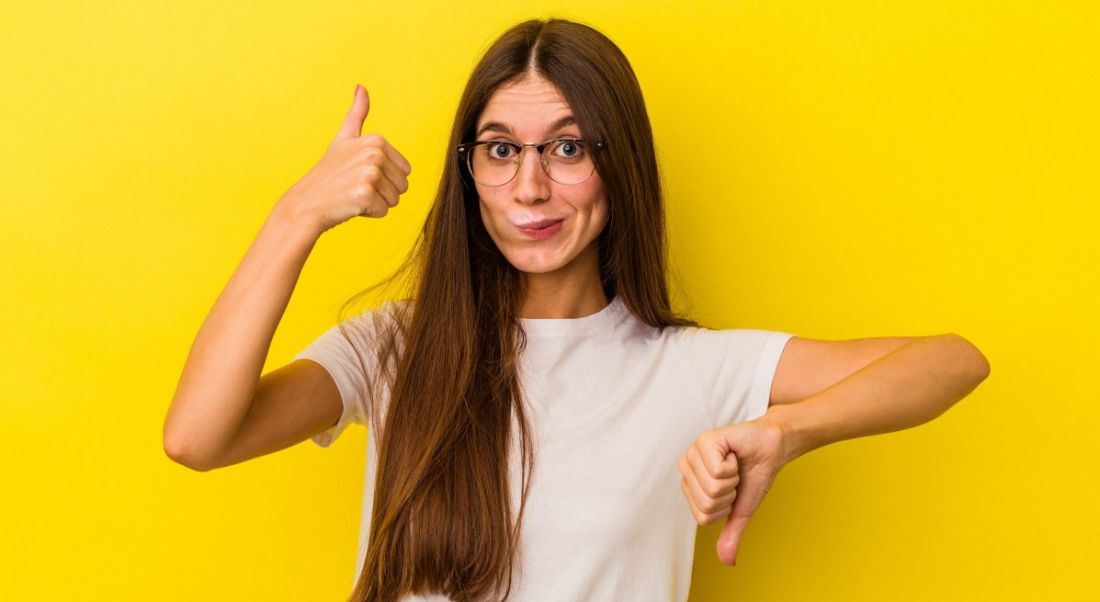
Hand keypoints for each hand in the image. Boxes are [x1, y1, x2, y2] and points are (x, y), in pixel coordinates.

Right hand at [277, 84, 412, 234]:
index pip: (405, 171)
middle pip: (403, 186)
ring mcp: (370, 173)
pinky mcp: (365, 193)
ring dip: (376, 202)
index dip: (385, 178)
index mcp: (376, 140)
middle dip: (383, 192)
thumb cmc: (328, 173)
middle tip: (355, 186)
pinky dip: (369, 213)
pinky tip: (350, 204)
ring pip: (394, 199)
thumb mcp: (344, 139)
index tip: (360, 173)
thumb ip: (357, 114)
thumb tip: (361, 86)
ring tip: (352, 194)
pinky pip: (383, 211)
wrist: (306, 202)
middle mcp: (375, 153)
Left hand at [677, 416, 786, 565]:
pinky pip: (718, 471)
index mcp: (690, 486)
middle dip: (729, 493)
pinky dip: (733, 466)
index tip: (732, 491)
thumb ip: (731, 533)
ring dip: (732, 479)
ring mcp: (693, 453)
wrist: (771, 449)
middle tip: (734, 476)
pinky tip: (733, 454)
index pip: (703, 517)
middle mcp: (686, 469)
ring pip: (713, 487)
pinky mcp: (705, 440)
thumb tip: (727, 562)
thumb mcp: (741, 511)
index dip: (725, 509)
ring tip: (734, 464)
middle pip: (708, 502)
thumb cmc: (753, 476)